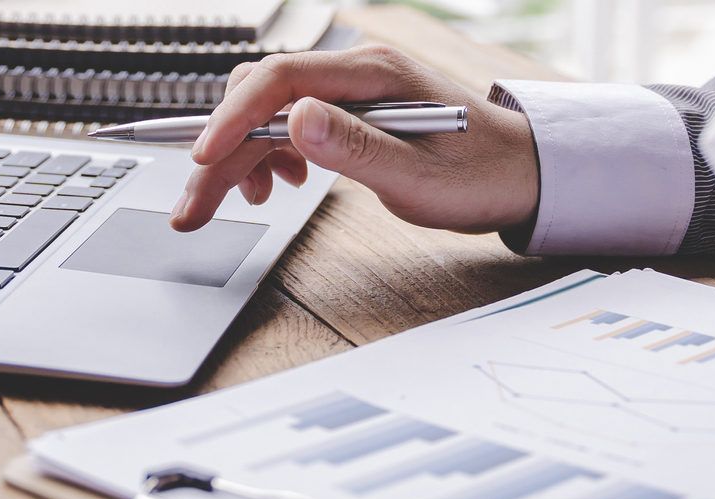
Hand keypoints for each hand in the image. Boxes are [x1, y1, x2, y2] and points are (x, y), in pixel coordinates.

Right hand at [171, 45, 539, 234]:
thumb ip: (356, 148)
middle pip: (261, 99)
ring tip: (244, 202)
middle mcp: (354, 72)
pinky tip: (277, 183)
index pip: (279, 80)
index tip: (204, 159)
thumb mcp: (419, 176)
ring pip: (266, 112)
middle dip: (220, 153)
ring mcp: (349, 90)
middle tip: (193, 209)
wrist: (521, 173)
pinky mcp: (347, 111)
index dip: (232, 119)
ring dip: (239, 157)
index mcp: (372, 74)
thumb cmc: (482, 175)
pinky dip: (267, 154)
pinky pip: (287, 122)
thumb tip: (295, 119)